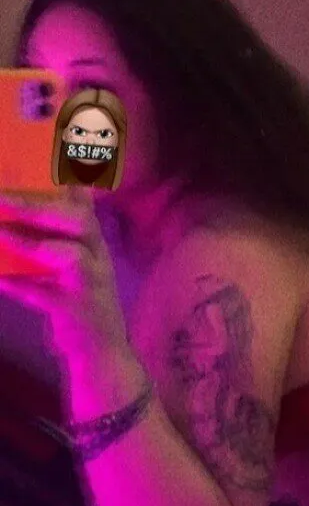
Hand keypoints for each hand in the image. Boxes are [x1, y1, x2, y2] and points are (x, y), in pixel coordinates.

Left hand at [0, 186, 130, 371]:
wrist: (102, 354)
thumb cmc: (80, 304)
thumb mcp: (73, 267)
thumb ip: (53, 238)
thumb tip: (15, 214)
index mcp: (93, 244)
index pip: (84, 203)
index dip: (71, 176)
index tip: (55, 150)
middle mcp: (97, 259)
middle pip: (79, 222)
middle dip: (38, 207)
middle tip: (0, 198)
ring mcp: (91, 285)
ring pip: (70, 255)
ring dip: (31, 243)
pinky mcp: (78, 311)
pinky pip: (46, 295)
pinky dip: (20, 286)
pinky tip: (0, 278)